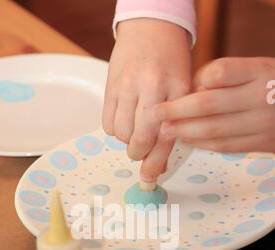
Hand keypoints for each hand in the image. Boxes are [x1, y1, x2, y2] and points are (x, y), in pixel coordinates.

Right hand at [102, 18, 191, 180]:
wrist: (151, 28)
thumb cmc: (172, 62)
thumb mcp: (184, 88)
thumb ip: (175, 125)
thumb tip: (158, 166)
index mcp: (179, 89)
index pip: (167, 135)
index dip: (157, 162)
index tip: (149, 178)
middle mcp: (153, 87)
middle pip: (141, 139)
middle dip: (140, 153)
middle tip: (141, 151)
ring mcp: (129, 85)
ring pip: (122, 134)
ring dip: (128, 141)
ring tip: (135, 128)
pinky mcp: (111, 86)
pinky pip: (108, 124)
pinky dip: (115, 130)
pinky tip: (125, 119)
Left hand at [155, 57, 274, 152]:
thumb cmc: (273, 86)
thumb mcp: (259, 69)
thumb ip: (229, 77)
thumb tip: (193, 93)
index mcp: (260, 72)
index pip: (220, 72)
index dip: (195, 82)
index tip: (179, 89)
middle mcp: (261, 97)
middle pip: (209, 105)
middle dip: (177, 111)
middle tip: (155, 115)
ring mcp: (262, 124)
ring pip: (214, 130)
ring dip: (184, 132)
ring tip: (164, 131)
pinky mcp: (262, 144)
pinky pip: (225, 145)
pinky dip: (202, 144)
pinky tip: (187, 140)